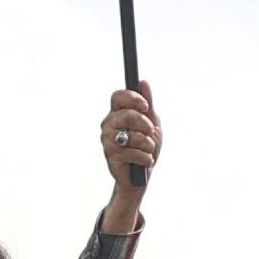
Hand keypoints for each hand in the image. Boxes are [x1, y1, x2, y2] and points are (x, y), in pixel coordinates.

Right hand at [95, 83, 159, 225]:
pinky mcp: (111, 157)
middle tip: (150, 132)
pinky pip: (133, 152)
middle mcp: (108, 125)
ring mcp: (107, 141)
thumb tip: (143, 82)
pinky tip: (144, 161)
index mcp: (117, 113)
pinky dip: (145, 158)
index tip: (145, 106)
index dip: (132, 98)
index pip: (118, 96)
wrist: (141, 176)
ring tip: (147, 150)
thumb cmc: (146, 148)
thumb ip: (147, 105)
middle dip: (144, 124)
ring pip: (132, 135)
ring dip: (147, 144)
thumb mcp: (151, 123)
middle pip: (127, 114)